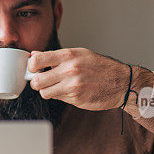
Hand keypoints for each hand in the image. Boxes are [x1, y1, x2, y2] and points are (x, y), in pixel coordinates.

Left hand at [27, 48, 149, 111]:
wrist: (121, 82)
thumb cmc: (100, 67)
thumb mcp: (79, 54)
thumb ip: (56, 56)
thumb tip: (34, 55)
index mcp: (68, 56)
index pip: (36, 60)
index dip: (31, 66)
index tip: (34, 69)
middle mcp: (69, 70)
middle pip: (37, 81)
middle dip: (37, 82)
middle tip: (43, 81)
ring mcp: (73, 86)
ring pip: (45, 93)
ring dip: (48, 91)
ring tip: (57, 87)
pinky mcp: (76, 99)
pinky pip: (58, 99)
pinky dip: (61, 96)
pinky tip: (71, 91)